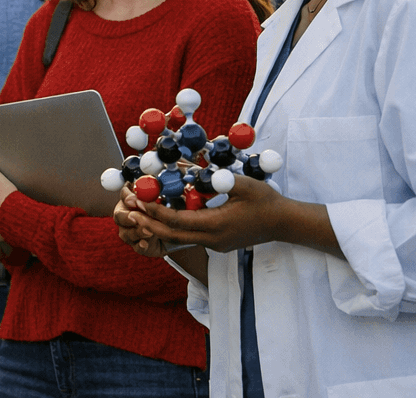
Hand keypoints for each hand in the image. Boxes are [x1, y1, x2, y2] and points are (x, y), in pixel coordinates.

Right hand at [113, 186, 169, 258]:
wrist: (173, 230)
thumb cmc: (165, 210)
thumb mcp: (164, 199)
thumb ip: (158, 193)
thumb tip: (158, 187)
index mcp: (130, 201)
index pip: (124, 195)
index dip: (127, 196)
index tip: (133, 198)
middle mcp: (126, 216)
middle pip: (119, 216)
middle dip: (126, 217)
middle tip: (134, 216)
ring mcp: (129, 232)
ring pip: (126, 233)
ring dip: (137, 231)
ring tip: (149, 231)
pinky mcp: (138, 245)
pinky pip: (136, 247)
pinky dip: (140, 245)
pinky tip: (145, 243)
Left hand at [119, 175, 295, 253]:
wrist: (285, 224)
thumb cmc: (266, 201)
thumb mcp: (241, 184)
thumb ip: (214, 179)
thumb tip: (187, 171)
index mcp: (216, 226)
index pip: (178, 221)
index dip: (156, 211)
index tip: (139, 201)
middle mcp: (213, 240)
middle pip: (173, 236)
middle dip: (149, 223)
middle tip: (130, 211)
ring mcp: (215, 244)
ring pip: (180, 238)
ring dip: (159, 226)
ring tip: (140, 214)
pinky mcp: (218, 243)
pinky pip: (191, 237)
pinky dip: (174, 227)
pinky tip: (165, 215)